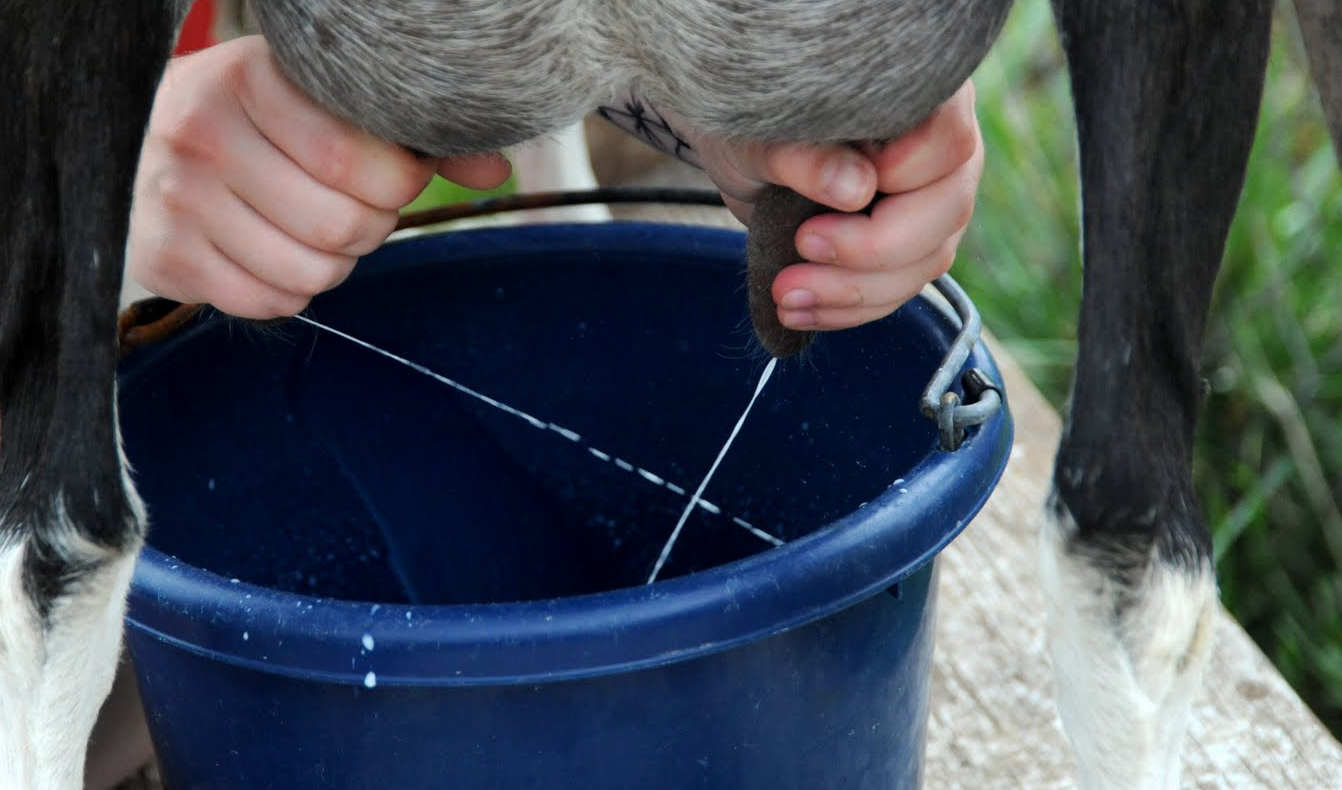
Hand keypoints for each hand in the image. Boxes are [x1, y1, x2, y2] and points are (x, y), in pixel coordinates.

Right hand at [127, 35, 510, 318]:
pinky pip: (270, 303)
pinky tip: (274, 251)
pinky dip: (291, 290)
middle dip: (370, 226)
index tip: (394, 177)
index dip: (398, 184)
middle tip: (356, 207)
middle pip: (341, 226)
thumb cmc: (262, 122)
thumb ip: (413, 135)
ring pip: (312, 272)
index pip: (357, 162)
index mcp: (248, 80)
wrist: (145, 143)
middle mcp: (200, 135)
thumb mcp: (325, 104)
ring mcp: (175, 200)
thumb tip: (495, 170)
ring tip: (315, 228)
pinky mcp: (164, 258)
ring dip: (335, 262)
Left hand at [695, 80, 982, 331]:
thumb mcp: (763, 134)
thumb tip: (856, 189)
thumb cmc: (756, 124)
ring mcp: (931, 206)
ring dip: (853, 292)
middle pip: (947, 210)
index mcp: (921, 100)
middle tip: (805, 245)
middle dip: (874, 247)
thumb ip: (805, 154)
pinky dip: (845, 310)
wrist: (743, 154)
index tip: (842, 192)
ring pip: (925, 262)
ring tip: (787, 295)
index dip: (904, 174)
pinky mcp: (906, 252)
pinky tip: (797, 312)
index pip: (948, 140)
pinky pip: (895, 292)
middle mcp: (941, 153)